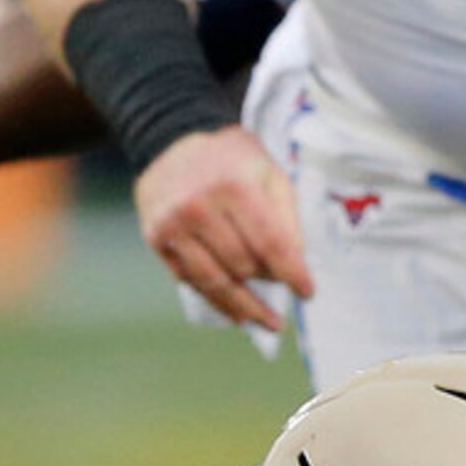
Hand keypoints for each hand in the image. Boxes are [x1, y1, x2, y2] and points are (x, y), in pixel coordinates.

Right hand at [134, 126, 312, 331]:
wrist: (171, 144)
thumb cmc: (229, 160)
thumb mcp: (267, 172)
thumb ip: (285, 216)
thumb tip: (295, 266)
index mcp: (234, 184)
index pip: (269, 241)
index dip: (291, 272)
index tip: (307, 292)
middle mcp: (199, 206)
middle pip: (242, 265)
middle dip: (266, 283)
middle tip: (281, 293)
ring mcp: (174, 226)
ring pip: (215, 281)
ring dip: (244, 307)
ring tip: (264, 321)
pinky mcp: (157, 240)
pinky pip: (192, 280)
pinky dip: (217, 299)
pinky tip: (236, 311)